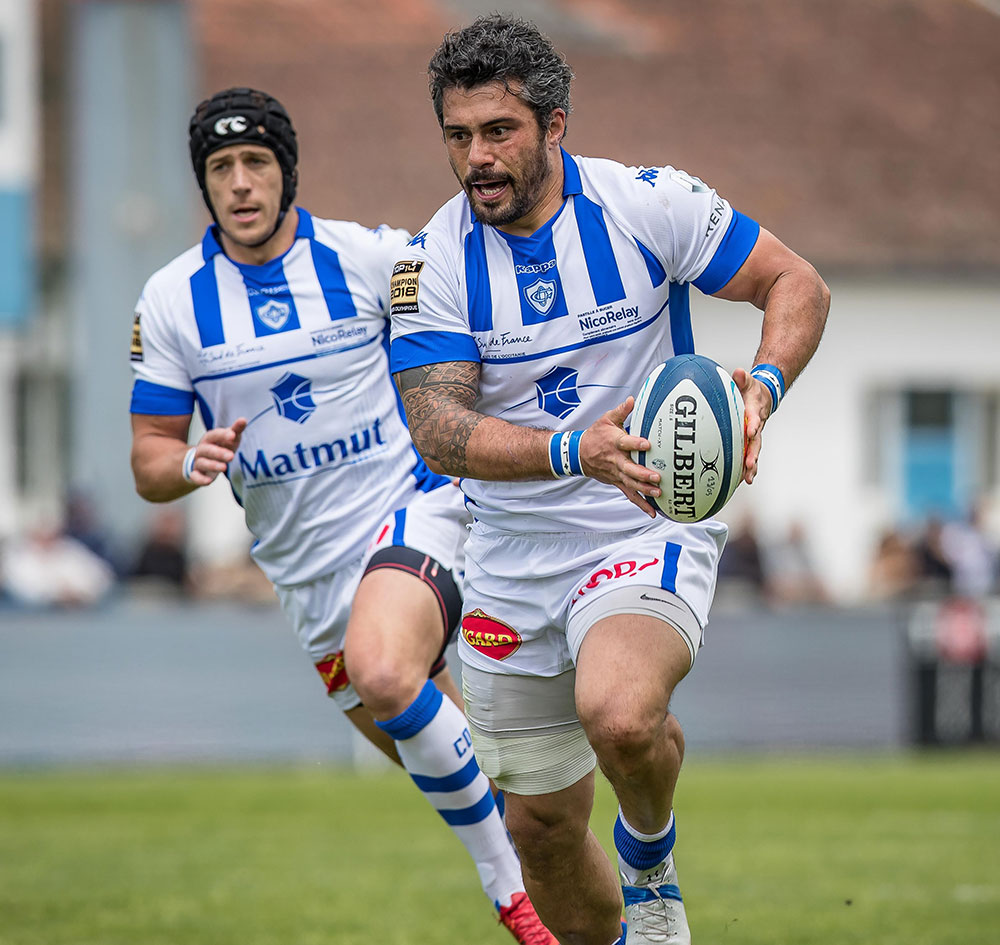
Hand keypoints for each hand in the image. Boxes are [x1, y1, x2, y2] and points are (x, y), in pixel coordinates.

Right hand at [186, 418, 246, 486]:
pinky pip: (196, 477)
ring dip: (212, 465)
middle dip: (218, 452)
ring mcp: (198, 462)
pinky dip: (200, 479)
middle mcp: (202, 450)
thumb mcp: (228, 440)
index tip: (233, 435)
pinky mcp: (196, 475)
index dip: (222, 435)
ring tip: (224, 468)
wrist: (199, 462)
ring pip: (203, 463)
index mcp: (209, 439)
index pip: (214, 435)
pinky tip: (208, 482)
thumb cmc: (218, 448)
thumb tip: (243, 420)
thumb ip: (235, 430)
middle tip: (231, 456)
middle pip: (207, 450)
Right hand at [578, 398, 659, 517]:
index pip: (625, 443)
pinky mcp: (618, 482)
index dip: (635, 443)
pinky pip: (630, 494)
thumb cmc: (596, 435)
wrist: (578, 454)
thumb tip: (633, 400)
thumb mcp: (606, 419)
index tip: (647, 444)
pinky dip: (641, 504)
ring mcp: (616, 473)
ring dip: (644, 489)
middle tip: (656, 477)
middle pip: (629, 469)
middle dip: (642, 474)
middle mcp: (615, 460)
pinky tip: (653, 511)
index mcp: (614, 442)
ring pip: (630, 484)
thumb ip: (622, 411)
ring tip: (658, 493)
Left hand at [732, 369, 770, 484]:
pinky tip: (740, 481)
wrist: (763, 396)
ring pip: (753, 452)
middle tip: (750, 465)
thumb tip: (738, 372)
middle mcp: (756, 426)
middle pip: (756, 441)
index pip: (755, 417)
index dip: (753, 424)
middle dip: (753, 453)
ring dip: (751, 466)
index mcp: (754, 411)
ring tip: (748, 479)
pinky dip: (745, 468)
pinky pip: (748, 455)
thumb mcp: (747, 381)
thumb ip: (742, 378)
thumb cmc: (751, 390)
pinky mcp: (750, 442)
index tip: (750, 431)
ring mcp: (754, 436)